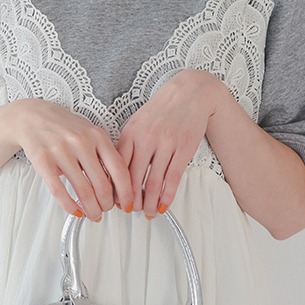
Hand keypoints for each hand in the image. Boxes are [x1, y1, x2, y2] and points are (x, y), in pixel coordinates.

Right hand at [10, 98, 132, 220]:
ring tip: (93, 214)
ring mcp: (61, 151)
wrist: (34, 117)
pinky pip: (59, 191)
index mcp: (98, 136)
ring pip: (83, 191)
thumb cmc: (65, 128)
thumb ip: (105, 156)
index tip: (127, 204)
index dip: (126, 193)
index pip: (120, 171)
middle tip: (106, 210)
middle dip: (107, 205)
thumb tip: (118, 187)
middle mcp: (81, 143)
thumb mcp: (91, 134)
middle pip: (102, 185)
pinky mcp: (43, 161)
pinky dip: (70, 206)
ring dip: (91, 209)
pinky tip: (75, 211)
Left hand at [116, 70, 221, 217]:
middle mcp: (146, 139)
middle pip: (134, 178)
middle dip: (132, 200)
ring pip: (154, 182)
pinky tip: (164, 204)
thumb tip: (117, 174)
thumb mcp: (136, 123)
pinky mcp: (183, 149)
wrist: (189, 93)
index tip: (115, 201)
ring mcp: (166, 144)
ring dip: (150, 202)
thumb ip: (126, 146)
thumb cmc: (161, 110)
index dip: (115, 188)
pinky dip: (168, 195)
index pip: (117, 167)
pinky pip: (173, 178)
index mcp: (130, 133)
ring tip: (149, 212)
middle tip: (132, 210)